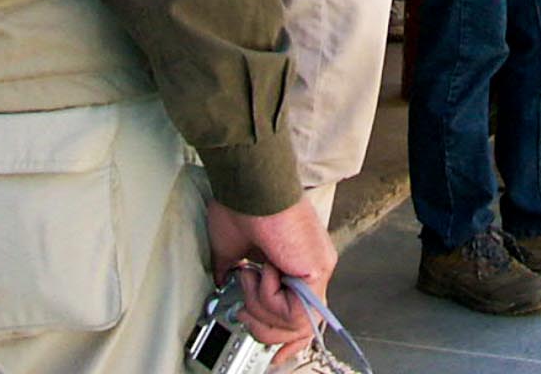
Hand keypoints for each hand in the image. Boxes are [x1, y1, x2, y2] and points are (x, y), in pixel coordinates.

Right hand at [207, 200, 335, 357]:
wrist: (248, 185)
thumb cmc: (241, 205)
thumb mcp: (233, 250)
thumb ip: (233, 273)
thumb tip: (223, 285)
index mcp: (298, 264)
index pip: (305, 319)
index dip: (290, 342)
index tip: (276, 357)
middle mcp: (314, 269)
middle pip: (299, 330)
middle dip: (263, 326)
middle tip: (244, 302)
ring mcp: (318, 270)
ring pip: (295, 325)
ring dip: (262, 308)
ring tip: (251, 276)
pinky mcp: (316, 270)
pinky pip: (294, 312)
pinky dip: (269, 297)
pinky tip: (264, 270)